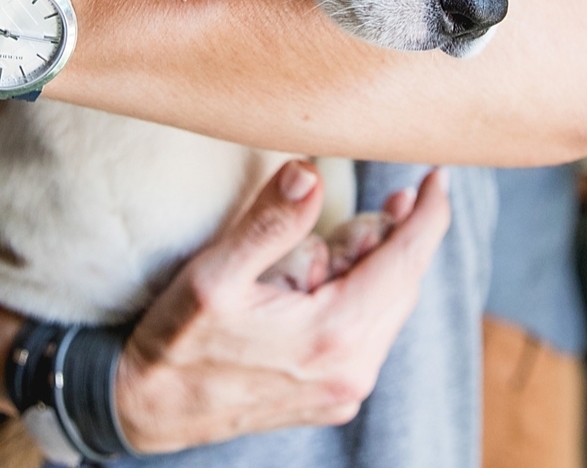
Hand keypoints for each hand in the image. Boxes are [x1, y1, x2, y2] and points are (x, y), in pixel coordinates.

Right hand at [114, 161, 450, 452]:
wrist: (148, 411)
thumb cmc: (177, 341)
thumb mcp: (215, 275)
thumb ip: (269, 223)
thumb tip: (311, 174)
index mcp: (334, 334)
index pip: (406, 260)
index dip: (428, 213)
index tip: (438, 178)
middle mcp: (353, 369)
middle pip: (402, 280)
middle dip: (382, 236)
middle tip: (343, 214)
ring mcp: (345, 388)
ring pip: (386, 303)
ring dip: (362, 266)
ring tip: (307, 259)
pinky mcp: (333, 394)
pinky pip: (367, 328)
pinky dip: (354, 294)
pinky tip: (307, 286)